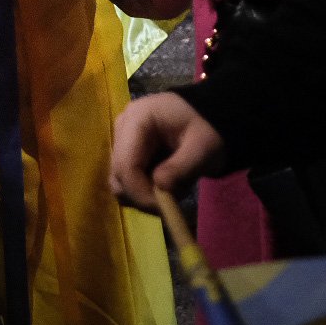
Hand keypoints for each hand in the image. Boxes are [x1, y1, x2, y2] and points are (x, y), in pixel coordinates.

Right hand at [109, 93, 226, 210]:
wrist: (206, 117)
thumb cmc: (205, 127)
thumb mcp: (202, 147)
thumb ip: (181, 168)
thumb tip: (160, 188)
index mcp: (137, 119)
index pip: (126, 164)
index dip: (140, 192)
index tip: (164, 208)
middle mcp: (122, 128)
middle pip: (119, 175)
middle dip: (143, 196)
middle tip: (171, 203)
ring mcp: (121, 140)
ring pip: (120, 182)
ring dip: (144, 195)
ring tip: (172, 189)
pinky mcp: (125, 152)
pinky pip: (126, 181)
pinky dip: (144, 191)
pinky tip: (165, 184)